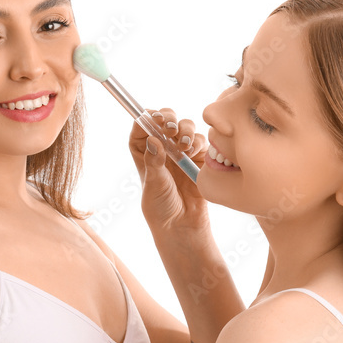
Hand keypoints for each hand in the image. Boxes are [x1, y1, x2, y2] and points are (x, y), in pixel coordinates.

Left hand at [128, 108, 209, 236]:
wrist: (182, 225)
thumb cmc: (161, 207)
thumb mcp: (154, 183)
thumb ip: (154, 161)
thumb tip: (154, 139)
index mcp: (143, 152)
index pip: (141, 126)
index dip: (147, 117)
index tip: (155, 118)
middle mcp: (162, 148)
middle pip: (164, 120)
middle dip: (168, 119)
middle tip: (170, 128)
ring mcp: (181, 151)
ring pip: (184, 126)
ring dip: (185, 129)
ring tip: (184, 145)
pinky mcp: (199, 157)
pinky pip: (200, 140)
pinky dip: (198, 141)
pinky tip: (193, 152)